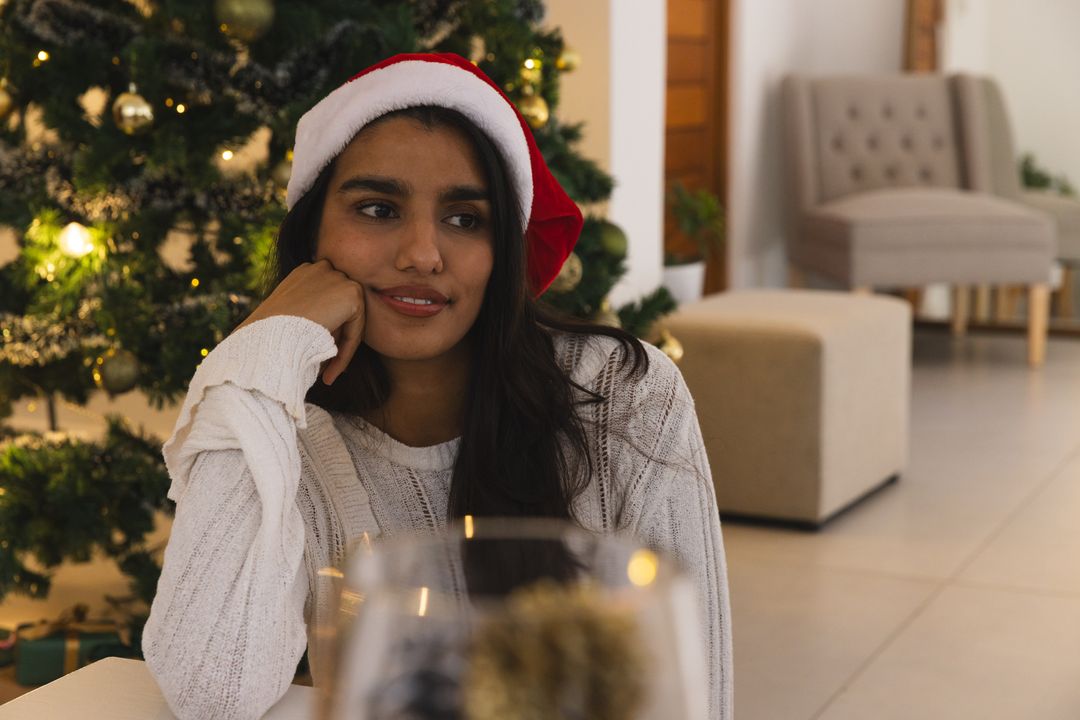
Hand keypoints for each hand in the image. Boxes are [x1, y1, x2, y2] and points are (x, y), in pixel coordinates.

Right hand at [233, 259, 364, 384]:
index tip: (316, 356)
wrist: (269, 334)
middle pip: (339, 309)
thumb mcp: (289, 318)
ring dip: (341, 347)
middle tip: (325, 370)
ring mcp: (338, 278)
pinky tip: (332, 374)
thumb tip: (331, 340)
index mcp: (304, 272)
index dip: (324, 332)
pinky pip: (357, 329)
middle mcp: (322, 269)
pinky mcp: (352, 293)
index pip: (325, 302)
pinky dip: (347, 352)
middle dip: (334, 339)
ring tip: (328, 375)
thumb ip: (311, 318)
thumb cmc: (269, 332)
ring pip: (349, 320)